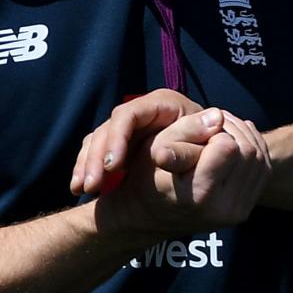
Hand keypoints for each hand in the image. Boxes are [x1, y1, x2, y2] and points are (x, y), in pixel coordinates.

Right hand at [69, 89, 201, 198]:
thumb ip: (199, 133)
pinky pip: (91, 151)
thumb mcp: (198, 142)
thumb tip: (215, 118)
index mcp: (162, 103)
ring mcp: (125, 126)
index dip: (118, 139)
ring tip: (81, 189)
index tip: (112, 166)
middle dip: (94, 157)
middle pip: (107, 128)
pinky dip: (83, 169)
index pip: (128, 115)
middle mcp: (141, 111)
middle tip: (90, 186)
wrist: (196, 169)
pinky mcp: (114, 142)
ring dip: (85, 165)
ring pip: (95, 139)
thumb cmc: (204, 151)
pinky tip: (78, 187)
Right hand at [99, 108, 271, 237]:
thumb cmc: (150, 176)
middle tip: (212, 125)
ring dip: (243, 136)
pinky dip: (252, 149)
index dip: (215, 131)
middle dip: (233, 130)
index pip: (227, 147)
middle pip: (248, 151)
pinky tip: (232, 144)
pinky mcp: (246, 209)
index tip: (199, 131)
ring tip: (220, 132)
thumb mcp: (156, 148)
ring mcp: (237, 212)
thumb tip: (219, 116)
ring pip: (260, 157)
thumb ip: (186, 130)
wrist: (151, 214)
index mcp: (197, 195)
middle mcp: (222, 209)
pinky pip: (264, 169)